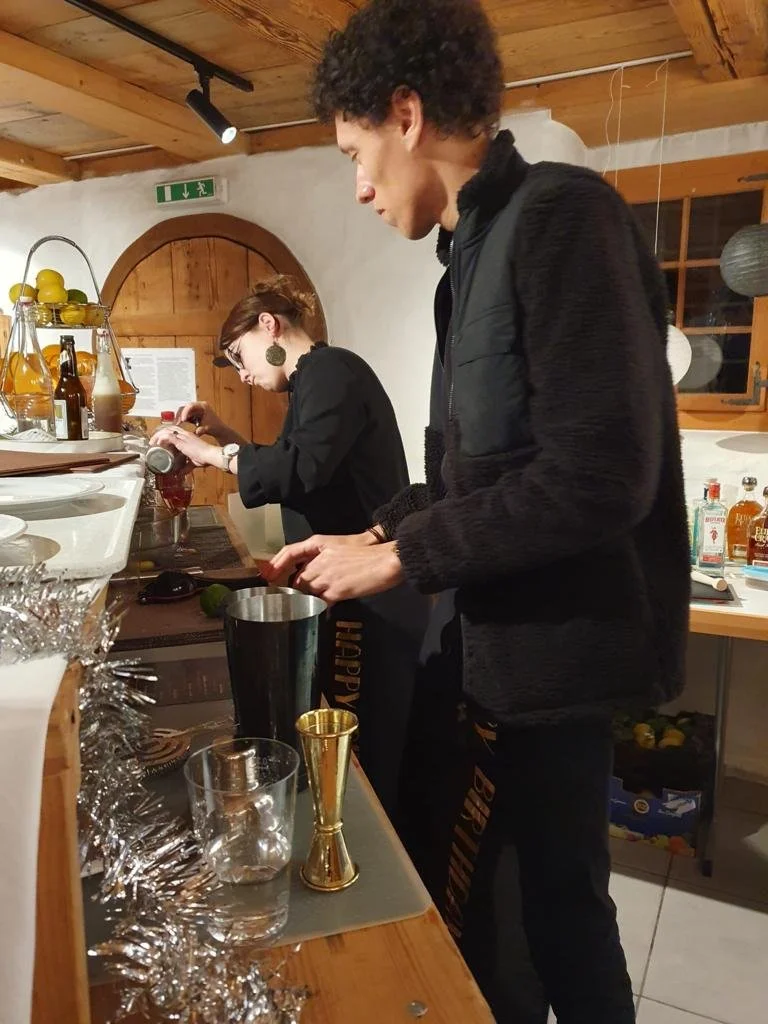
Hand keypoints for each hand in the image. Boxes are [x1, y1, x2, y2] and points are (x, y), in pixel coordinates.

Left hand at [149, 425, 221, 468]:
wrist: (210, 455)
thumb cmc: (205, 457)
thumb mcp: (194, 462)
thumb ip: (186, 467)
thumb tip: (180, 473)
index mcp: (188, 437)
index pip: (175, 431)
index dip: (166, 434)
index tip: (160, 441)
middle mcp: (185, 434)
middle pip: (169, 428)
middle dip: (159, 433)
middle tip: (153, 441)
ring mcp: (183, 437)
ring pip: (167, 431)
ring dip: (158, 436)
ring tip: (152, 442)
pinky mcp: (181, 441)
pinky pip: (168, 436)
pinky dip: (161, 439)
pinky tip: (158, 443)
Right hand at [176, 401, 230, 441]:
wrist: (220, 431)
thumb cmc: (216, 427)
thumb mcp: (208, 428)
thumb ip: (202, 430)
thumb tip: (196, 432)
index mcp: (203, 406)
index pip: (191, 406)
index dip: (185, 412)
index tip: (183, 420)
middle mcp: (198, 406)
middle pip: (185, 407)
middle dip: (180, 415)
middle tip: (177, 423)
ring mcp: (195, 410)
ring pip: (184, 411)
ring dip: (180, 418)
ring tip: (177, 425)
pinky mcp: (193, 415)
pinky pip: (185, 416)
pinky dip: (182, 420)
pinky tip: (179, 426)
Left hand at [270, 538, 402, 602]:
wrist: (386, 561)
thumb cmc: (368, 553)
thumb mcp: (341, 547)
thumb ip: (324, 559)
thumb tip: (311, 575)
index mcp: (320, 544)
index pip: (290, 552)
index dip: (276, 565)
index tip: (267, 577)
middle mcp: (319, 559)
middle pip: (298, 579)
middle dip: (297, 592)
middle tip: (295, 602)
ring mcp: (326, 576)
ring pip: (306, 592)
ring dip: (307, 601)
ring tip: (308, 609)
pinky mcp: (336, 590)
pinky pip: (320, 603)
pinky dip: (319, 608)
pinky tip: (323, 611)